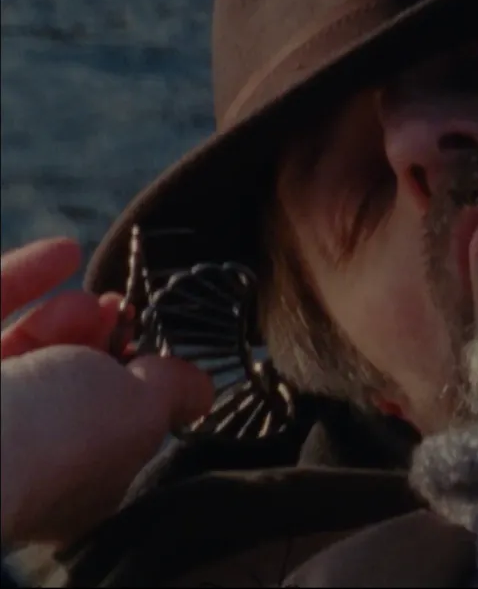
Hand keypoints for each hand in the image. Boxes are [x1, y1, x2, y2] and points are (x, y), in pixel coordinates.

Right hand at [0, 237, 213, 547]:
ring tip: (91, 302)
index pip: (104, 435)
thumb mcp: (140, 411)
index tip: (149, 350)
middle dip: (96, 339)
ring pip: (21, 354)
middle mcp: (15, 456)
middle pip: (60, 386)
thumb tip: (199, 388)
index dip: (131, 387)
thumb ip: (172, 392)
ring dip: (65, 315)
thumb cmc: (56, 433)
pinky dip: (22, 279)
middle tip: (121, 311)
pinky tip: (62, 251)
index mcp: (66, 487)